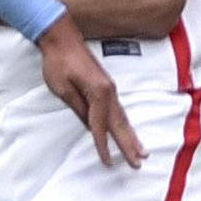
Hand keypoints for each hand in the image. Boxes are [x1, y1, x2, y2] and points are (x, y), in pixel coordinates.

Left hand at [36, 13, 143, 168]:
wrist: (61, 36)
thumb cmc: (58, 62)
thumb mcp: (63, 88)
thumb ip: (78, 108)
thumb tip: (89, 125)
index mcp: (98, 93)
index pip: (100, 126)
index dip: (103, 146)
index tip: (108, 163)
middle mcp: (109, 91)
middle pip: (119, 124)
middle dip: (129, 145)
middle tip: (139, 163)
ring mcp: (109, 88)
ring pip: (122, 117)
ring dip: (131, 135)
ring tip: (142, 151)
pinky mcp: (106, 85)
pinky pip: (118, 109)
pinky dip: (124, 123)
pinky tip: (128, 130)